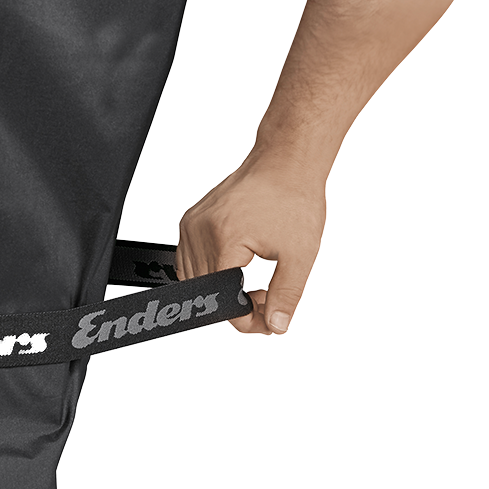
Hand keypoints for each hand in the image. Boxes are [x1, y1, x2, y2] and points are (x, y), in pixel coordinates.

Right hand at [175, 154, 326, 334]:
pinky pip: (189, 261)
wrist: (285, 163)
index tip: (268, 320)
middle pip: (206, 294)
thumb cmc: (292, 197)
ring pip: (194, 280)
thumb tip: (276, 325)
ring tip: (253, 281)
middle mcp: (198, 232)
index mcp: (223, 240)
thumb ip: (286, 296)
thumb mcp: (300, 254)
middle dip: (237, 305)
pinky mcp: (190, 221)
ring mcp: (190, 225)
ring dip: (221, 290)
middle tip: (267, 298)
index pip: (222, 302)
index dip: (247, 319)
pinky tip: (236, 266)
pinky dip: (210, 272)